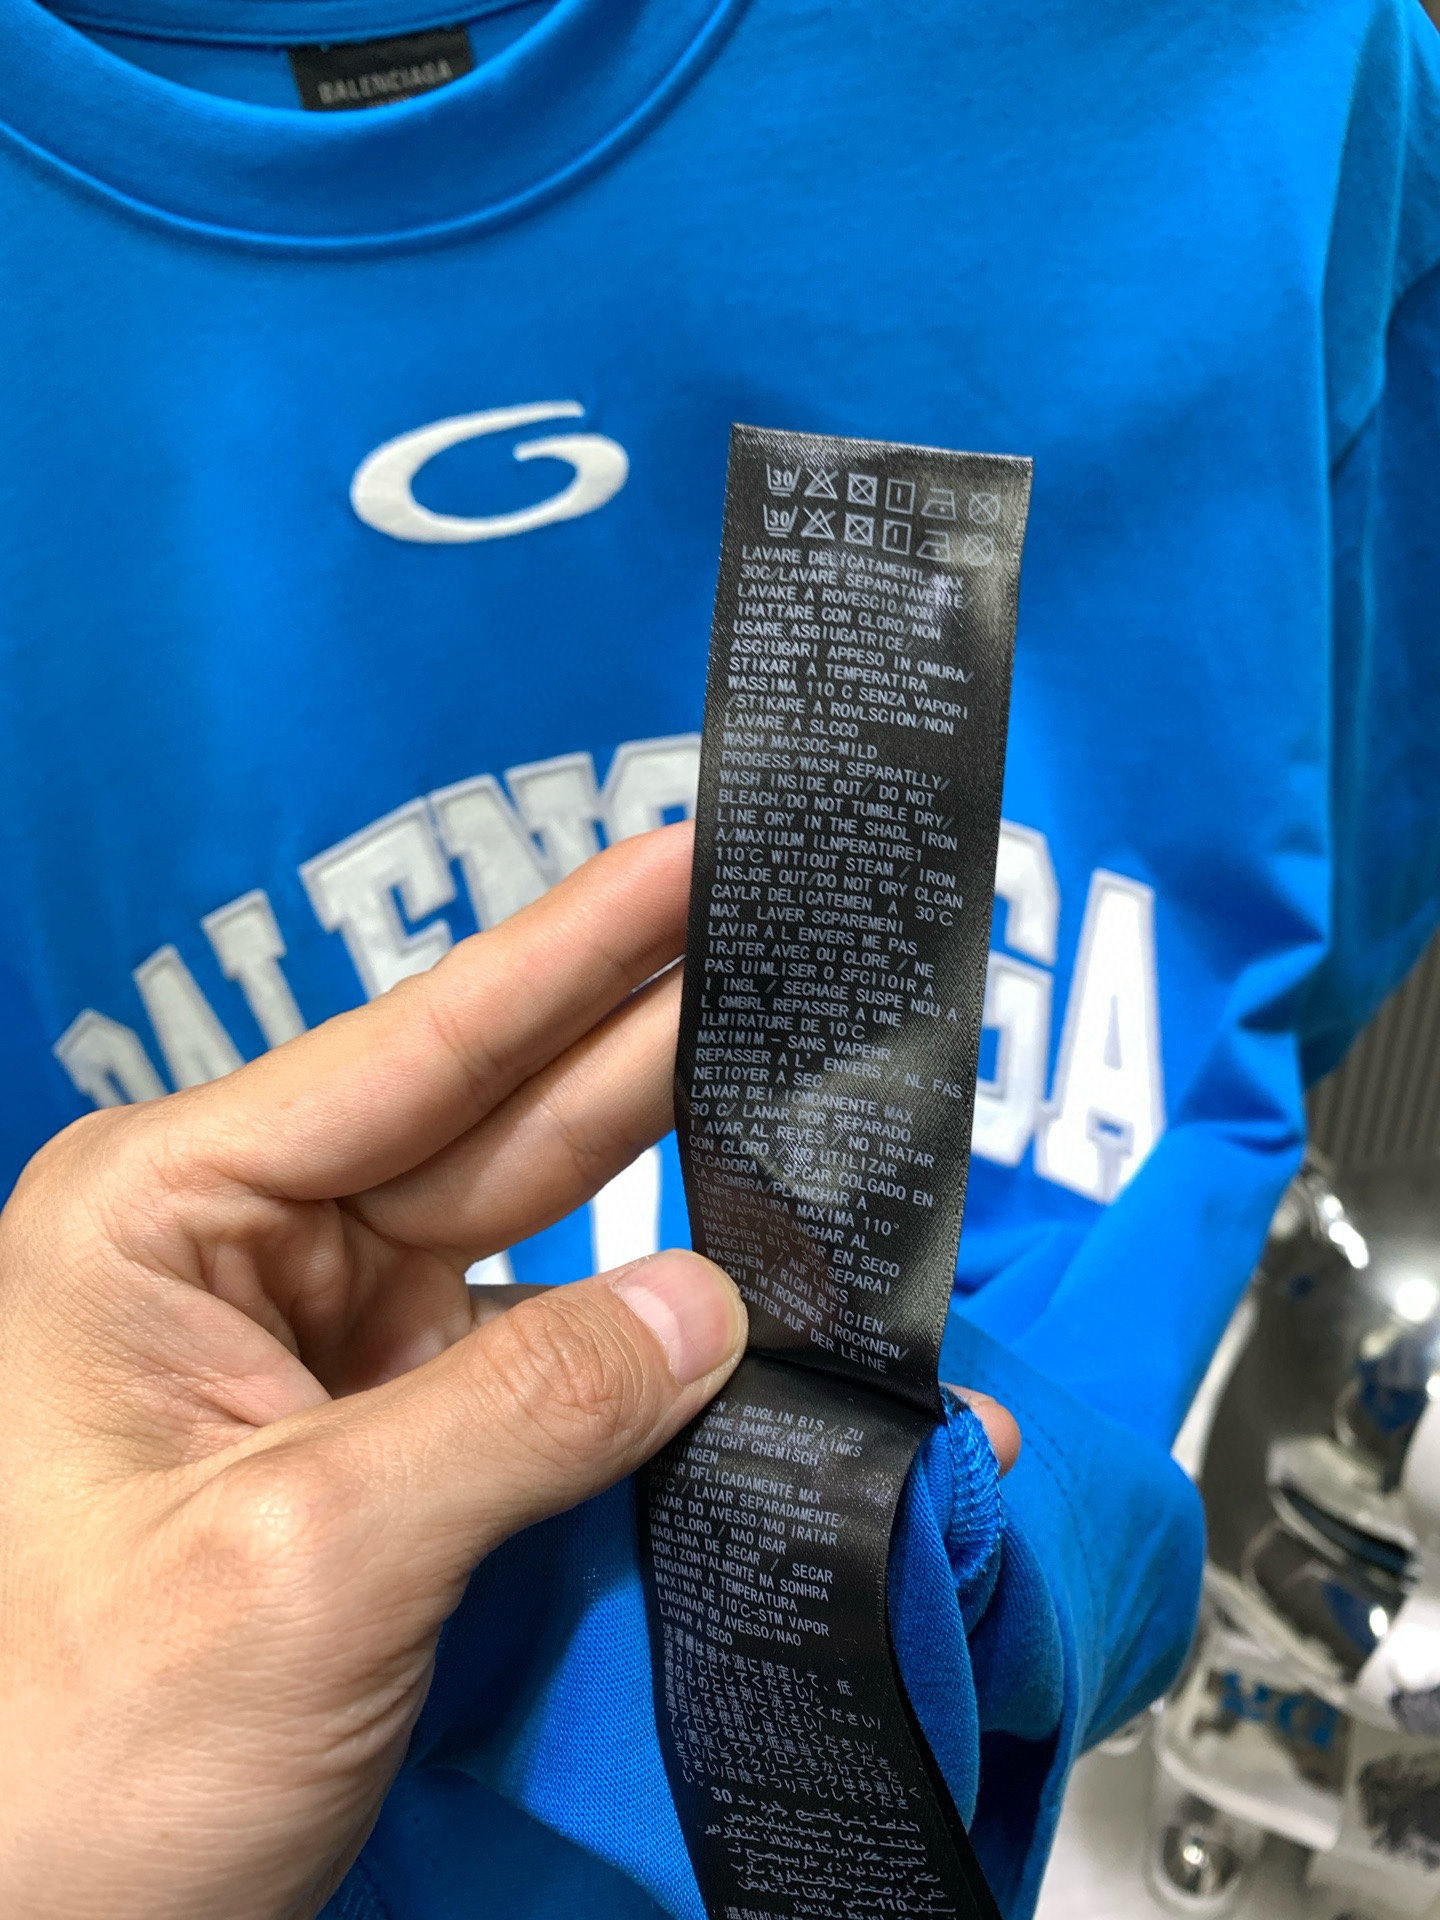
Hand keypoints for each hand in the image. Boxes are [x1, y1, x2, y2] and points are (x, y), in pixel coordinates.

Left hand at [0, 826, 745, 1919]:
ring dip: (670, 1197)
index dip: (571, 951)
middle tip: (790, 952)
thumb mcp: (303, 1565)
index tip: (685, 855)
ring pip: (533, 1237)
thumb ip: (523, 1414)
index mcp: (165, 1217)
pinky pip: (539, 1363)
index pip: (412, 1050)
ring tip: (807, 1107)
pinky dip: (648, 1353)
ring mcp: (320, 1349)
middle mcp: (243, 1255)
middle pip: (491, 1122)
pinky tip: (749, 1314)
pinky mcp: (383, 1442)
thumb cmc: (60, 1763)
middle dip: (644, 1045)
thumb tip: (713, 1306)